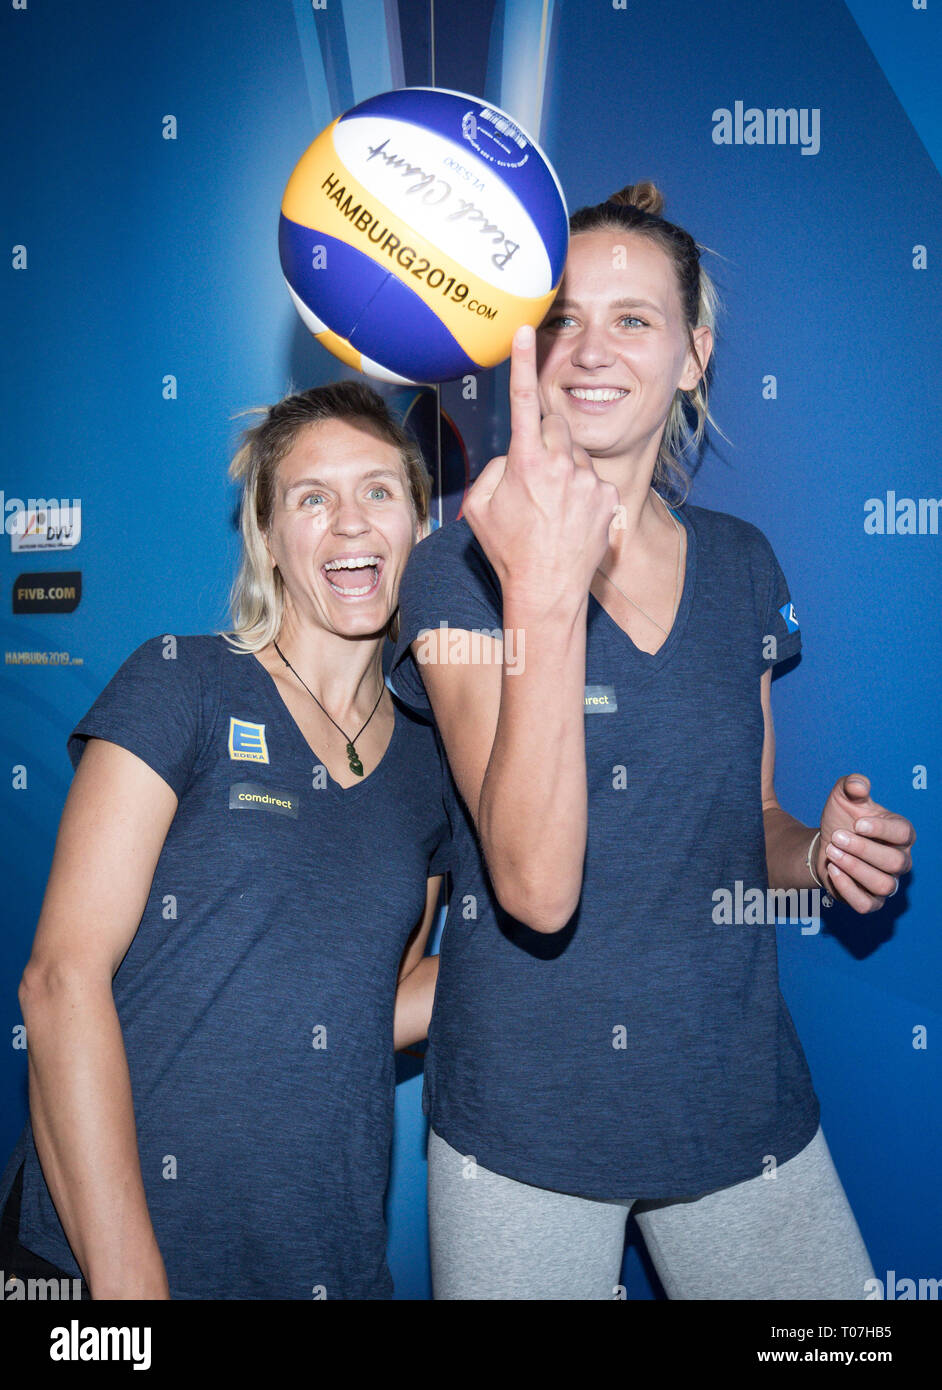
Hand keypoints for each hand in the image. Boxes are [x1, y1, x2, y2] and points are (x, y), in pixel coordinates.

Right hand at [462, 325, 618, 608]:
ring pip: (577, 454)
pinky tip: (570, 520)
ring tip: (553, 508)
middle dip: (546, 441)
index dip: (523, 363)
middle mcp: (560, 464)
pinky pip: (593, 480)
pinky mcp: (608, 497)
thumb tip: (515, 456)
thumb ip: (494, 468)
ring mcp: (588, 480)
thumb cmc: (508, 550)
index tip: (526, 331)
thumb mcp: (479, 507)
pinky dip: (582, 493)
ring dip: (565, 469)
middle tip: (535, 477)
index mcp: (525, 462)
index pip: (524, 401)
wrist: (546, 590)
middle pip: (557, 426)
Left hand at [816, 774, 914, 911]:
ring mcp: (888, 882)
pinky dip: (849, 889)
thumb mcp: (844, 796)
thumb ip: (851, 785)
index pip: (904, 833)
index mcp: (900, 833)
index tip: (857, 824)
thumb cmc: (842, 818)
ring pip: (884, 885)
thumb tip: (858, 785)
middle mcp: (900, 859)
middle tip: (837, 837)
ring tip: (833, 853)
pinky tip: (833, 871)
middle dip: (862, 849)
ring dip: (855, 868)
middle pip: (894, 862)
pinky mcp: (871, 901)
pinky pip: (867, 905)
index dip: (882, 829)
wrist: (827, 842)